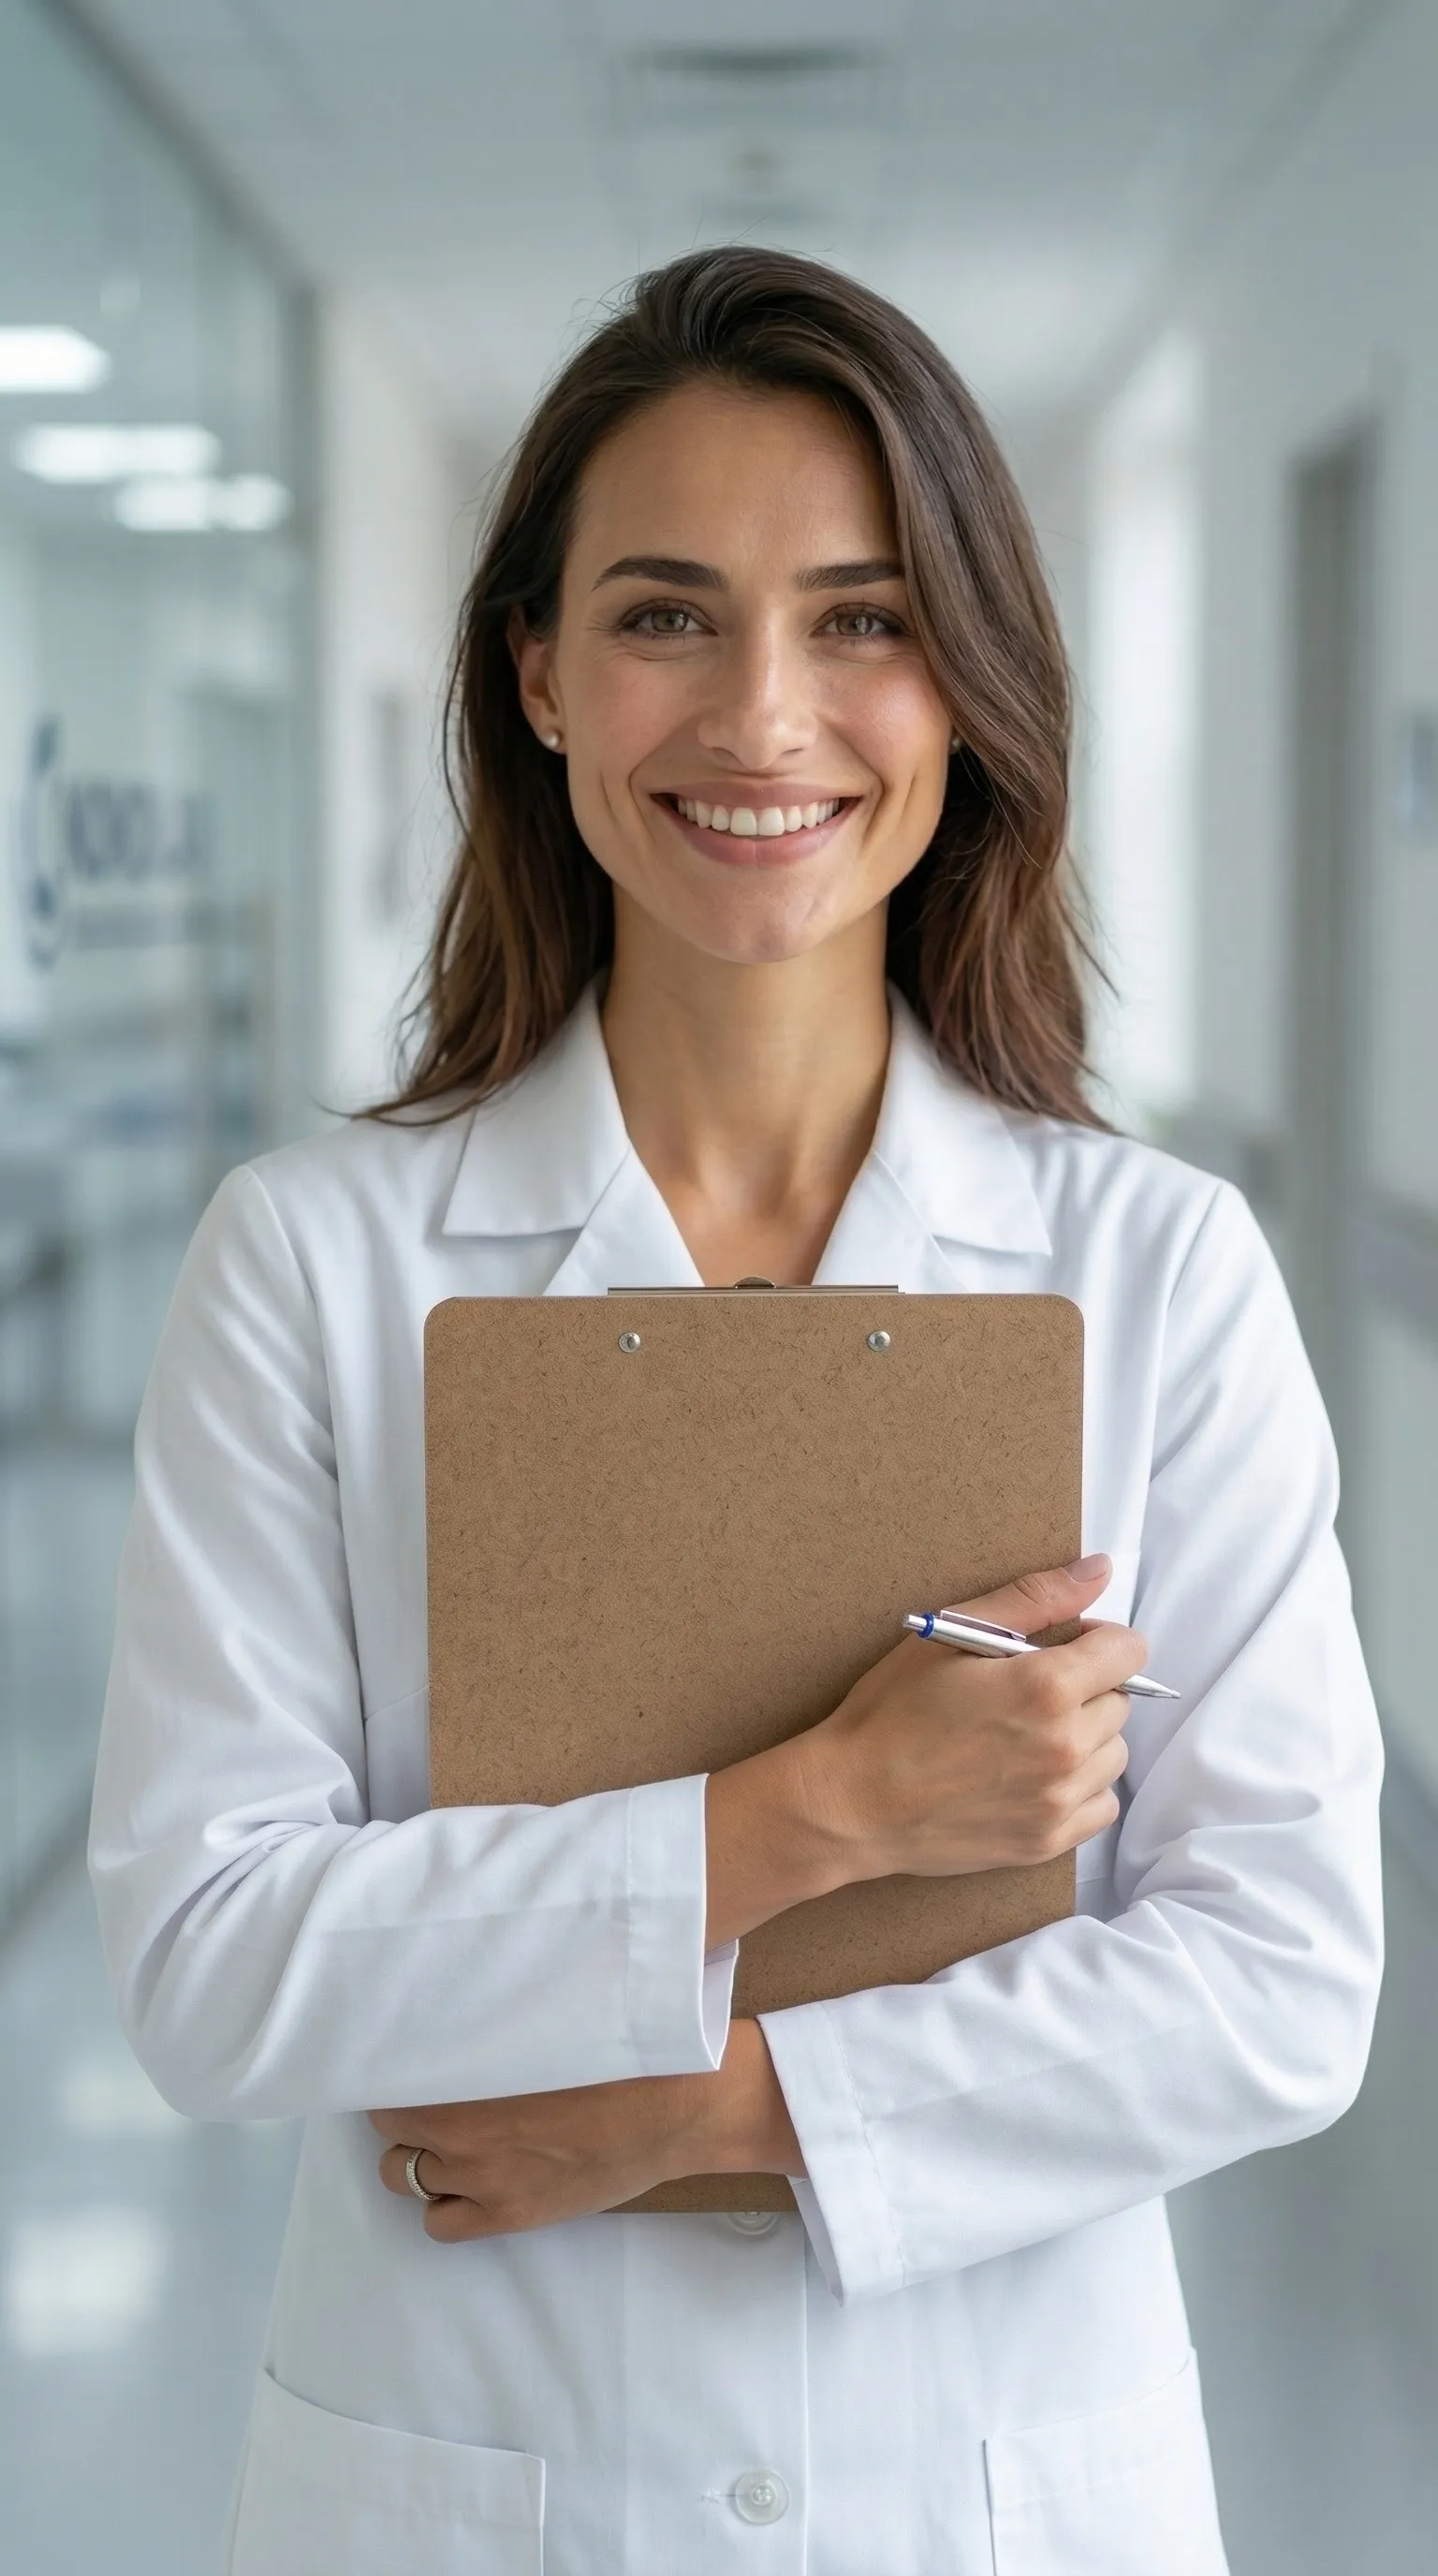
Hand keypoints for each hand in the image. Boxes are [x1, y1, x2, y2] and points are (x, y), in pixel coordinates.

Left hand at [371, 2020, 801, 2240]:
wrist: (676, 2107)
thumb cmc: (617, 2052)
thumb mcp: (544, 2021)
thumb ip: (487, 2023)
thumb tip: (446, 2003)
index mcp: (466, 2077)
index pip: (386, 2080)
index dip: (391, 2071)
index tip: (403, 2063)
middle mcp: (461, 2133)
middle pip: (390, 2128)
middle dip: (403, 2112)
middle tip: (432, 2096)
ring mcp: (482, 2181)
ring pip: (404, 2177)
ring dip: (419, 2156)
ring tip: (449, 2138)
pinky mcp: (508, 2216)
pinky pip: (440, 2223)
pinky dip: (444, 2203)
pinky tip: (468, 2181)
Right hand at [705, 1556, 1139, 1942]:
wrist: (852, 1802)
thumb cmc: (891, 1712)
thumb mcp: (952, 1635)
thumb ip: (1034, 1599)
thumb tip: (1098, 1570)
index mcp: (1046, 1687)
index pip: (1128, 1652)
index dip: (1098, 1641)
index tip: (1064, 1648)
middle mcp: (1065, 1746)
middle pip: (1120, 1702)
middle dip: (1085, 1689)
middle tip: (1027, 1695)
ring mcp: (1059, 1800)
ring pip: (1113, 1754)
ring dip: (1085, 1739)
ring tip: (1027, 1737)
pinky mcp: (1047, 1841)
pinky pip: (1101, 1806)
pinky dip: (1080, 1789)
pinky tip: (1034, 1777)